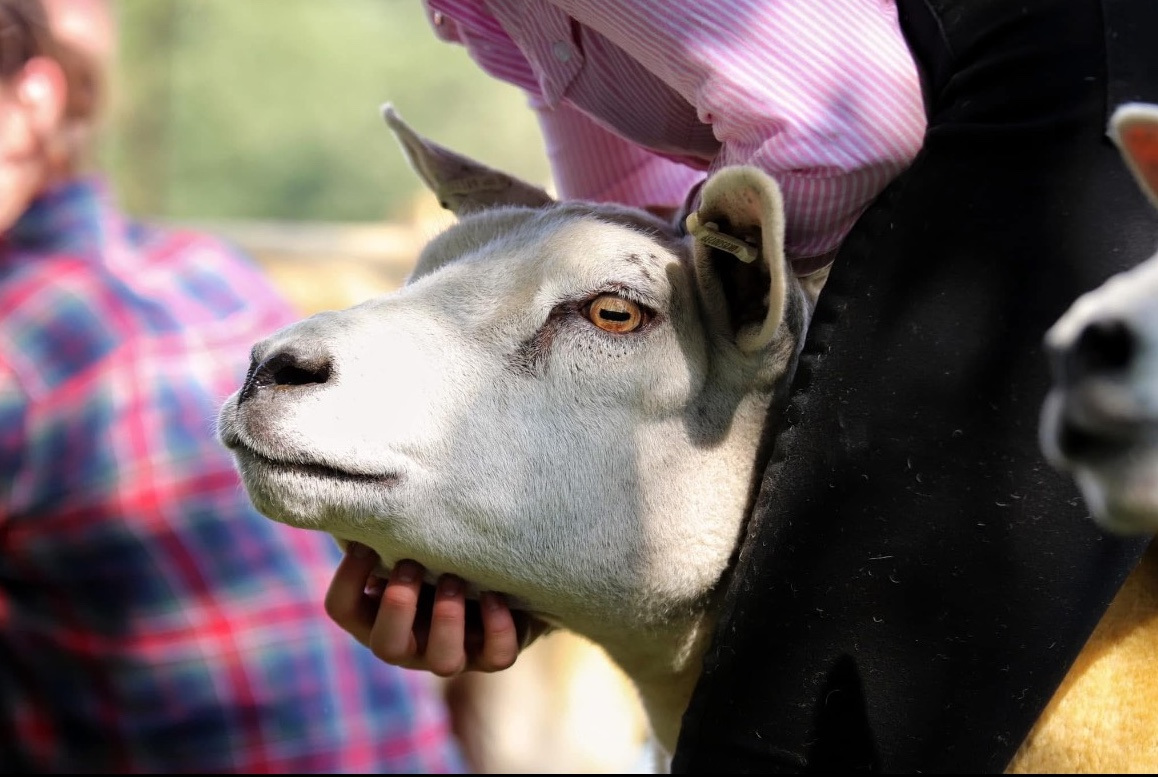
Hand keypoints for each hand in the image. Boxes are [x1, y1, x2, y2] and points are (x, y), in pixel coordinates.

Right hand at [325, 542, 535, 676]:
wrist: (496, 584)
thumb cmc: (436, 558)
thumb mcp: (410, 549)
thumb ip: (389, 536)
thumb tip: (369, 492)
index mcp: (377, 617)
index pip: (343, 609)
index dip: (348, 576)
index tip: (366, 542)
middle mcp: (411, 645)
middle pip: (386, 647)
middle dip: (398, 605)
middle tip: (411, 565)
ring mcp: (452, 655)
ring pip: (444, 662)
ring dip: (447, 618)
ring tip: (455, 579)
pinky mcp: (493, 655)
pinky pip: (497, 656)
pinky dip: (499, 627)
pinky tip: (495, 595)